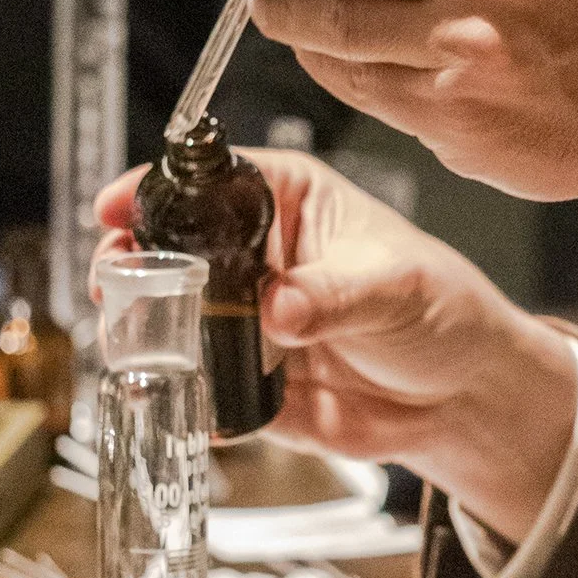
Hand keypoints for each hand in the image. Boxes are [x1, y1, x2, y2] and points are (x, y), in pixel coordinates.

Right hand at [95, 154, 577, 544]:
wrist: (464, 399)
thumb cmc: (444, 313)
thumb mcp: (394, 286)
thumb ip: (332, 295)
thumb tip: (279, 308)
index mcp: (292, 201)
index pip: (213, 179)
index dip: (159, 186)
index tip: (117, 205)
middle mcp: (260, 254)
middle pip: (173, 245)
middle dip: (134, 259)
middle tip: (113, 279)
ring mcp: (247, 316)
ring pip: (172, 314)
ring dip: (143, 326)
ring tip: (129, 338)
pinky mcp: (246, 377)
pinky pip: (197, 381)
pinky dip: (176, 390)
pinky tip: (164, 394)